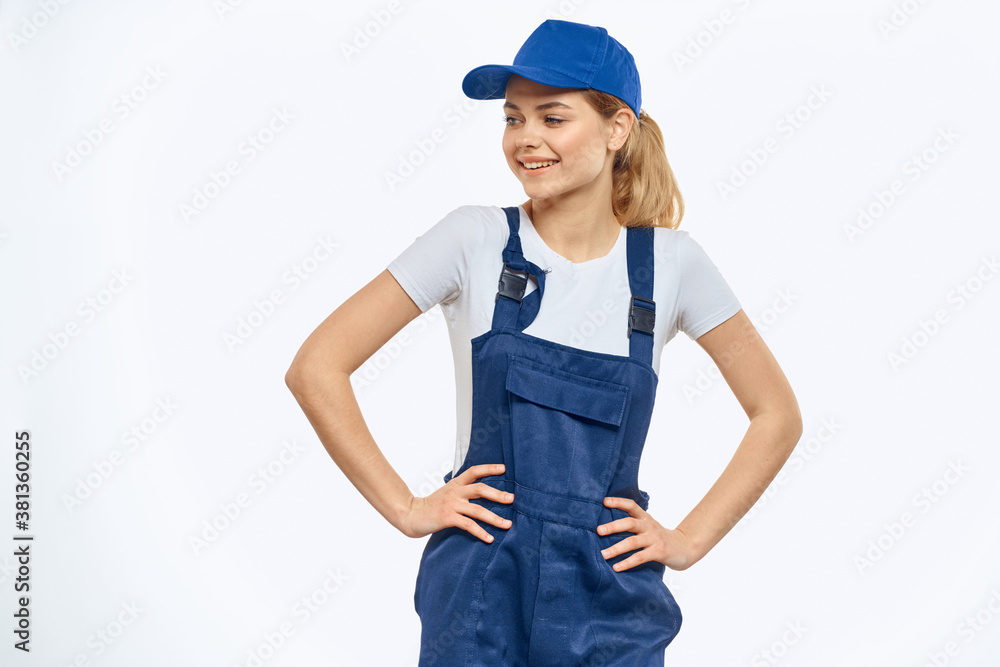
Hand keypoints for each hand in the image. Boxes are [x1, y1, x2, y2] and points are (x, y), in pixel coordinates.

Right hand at [399, 463, 513, 542]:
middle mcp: (455, 492)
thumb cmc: (431, 505)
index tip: (504, 468)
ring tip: (507, 524)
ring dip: (494, 518)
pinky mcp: (447, 518)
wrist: (411, 514)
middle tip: (512, 499)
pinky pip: (468, 525)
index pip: (474, 471)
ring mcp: (451, 505)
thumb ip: (462, 491)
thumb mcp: (447, 493)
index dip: (489, 468)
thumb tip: (481, 493)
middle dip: (497, 494)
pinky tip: (489, 538)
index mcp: (455, 484)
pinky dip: (480, 532)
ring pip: (477, 510)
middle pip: (479, 489)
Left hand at [597, 496, 697, 571]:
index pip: (631, 505)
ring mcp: (654, 539)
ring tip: (603, 554)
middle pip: (629, 523)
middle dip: (613, 526)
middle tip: (598, 530)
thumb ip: (634, 525)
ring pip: (632, 542)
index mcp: (645, 518)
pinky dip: (627, 562)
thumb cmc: (660, 538)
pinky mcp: (659, 552)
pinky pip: (640, 557)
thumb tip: (606, 527)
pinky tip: (617, 567)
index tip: (604, 502)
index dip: (618, 502)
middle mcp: (649, 526)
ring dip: (616, 548)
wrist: (685, 547)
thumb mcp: (649, 527)